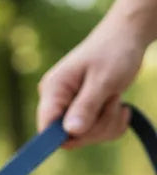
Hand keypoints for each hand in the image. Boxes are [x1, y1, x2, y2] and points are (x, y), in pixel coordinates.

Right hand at [36, 22, 145, 145]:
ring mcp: (68, 108)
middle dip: (96, 127)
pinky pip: (94, 134)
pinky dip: (111, 125)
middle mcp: (56, 101)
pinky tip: (120, 108)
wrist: (127, 36)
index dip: (64, 136)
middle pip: (68, 137)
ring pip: (84, 137)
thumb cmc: (115, 51)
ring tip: (118, 100)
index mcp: (53, 90)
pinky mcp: (82, 113)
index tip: (86, 132)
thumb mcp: (104, 78)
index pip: (46, 129)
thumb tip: (71, 132)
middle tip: (115, 103)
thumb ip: (86, 105)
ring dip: (107, 124)